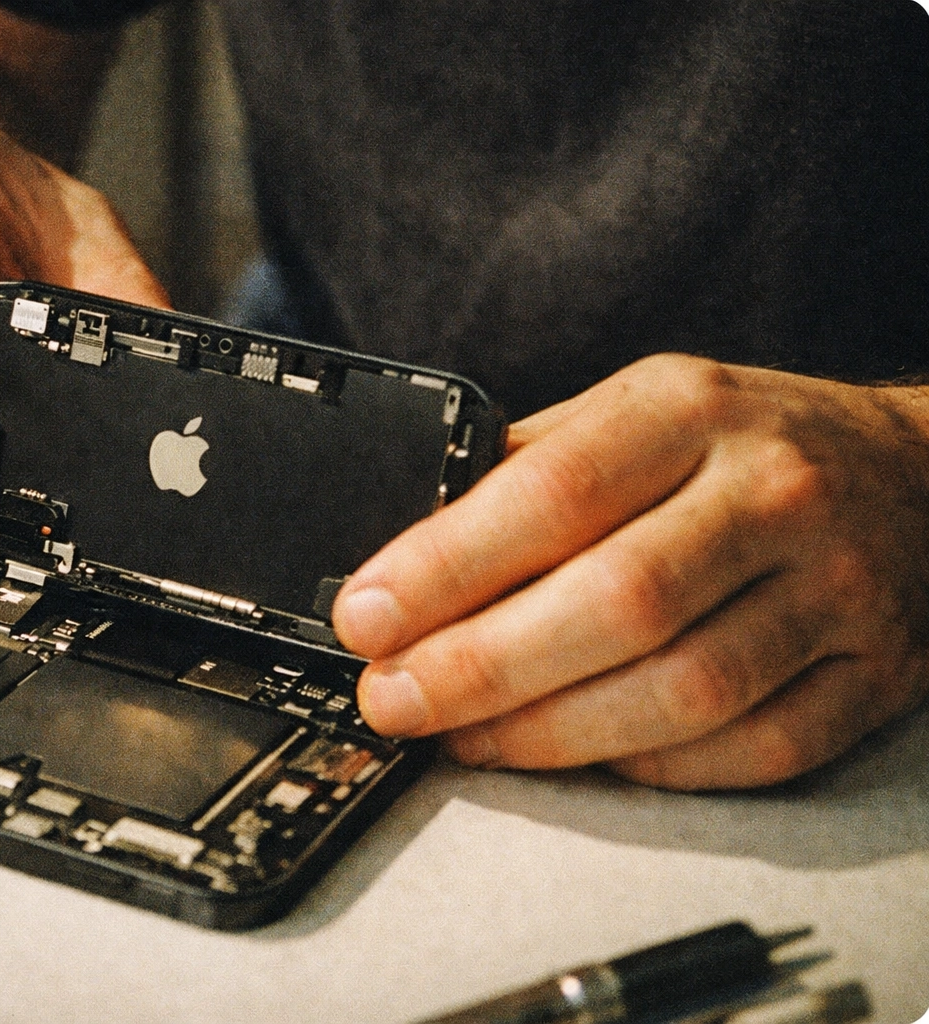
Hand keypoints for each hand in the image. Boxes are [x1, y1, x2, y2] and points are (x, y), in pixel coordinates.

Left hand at [333, 354, 928, 789]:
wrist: (915, 471)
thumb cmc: (740, 445)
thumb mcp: (634, 411)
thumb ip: (530, 470)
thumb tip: (398, 554)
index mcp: (688, 410)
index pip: (553, 491)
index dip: (446, 566)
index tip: (365, 616)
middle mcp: (771, 491)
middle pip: (615, 603)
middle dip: (479, 668)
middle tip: (394, 699)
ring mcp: (835, 587)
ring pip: (683, 691)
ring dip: (549, 734)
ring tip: (462, 738)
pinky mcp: (872, 674)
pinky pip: (750, 749)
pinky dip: (650, 766)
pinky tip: (580, 756)